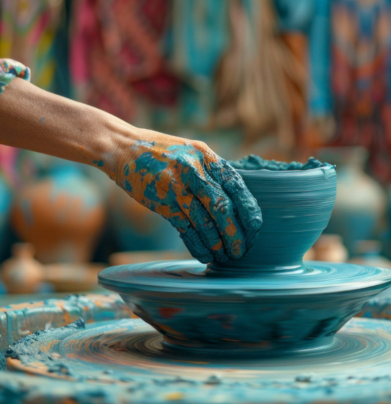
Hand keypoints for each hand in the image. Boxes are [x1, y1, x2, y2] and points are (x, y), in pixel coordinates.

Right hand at [108, 130, 262, 263]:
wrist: (122, 146)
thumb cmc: (161, 151)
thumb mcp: (191, 152)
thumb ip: (210, 171)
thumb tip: (233, 198)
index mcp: (206, 155)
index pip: (235, 185)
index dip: (248, 208)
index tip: (255, 226)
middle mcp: (193, 170)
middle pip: (222, 207)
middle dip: (235, 232)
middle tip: (242, 250)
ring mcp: (176, 187)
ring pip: (204, 221)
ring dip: (218, 243)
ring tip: (226, 257)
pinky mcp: (161, 202)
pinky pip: (184, 228)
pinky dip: (197, 244)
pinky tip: (206, 255)